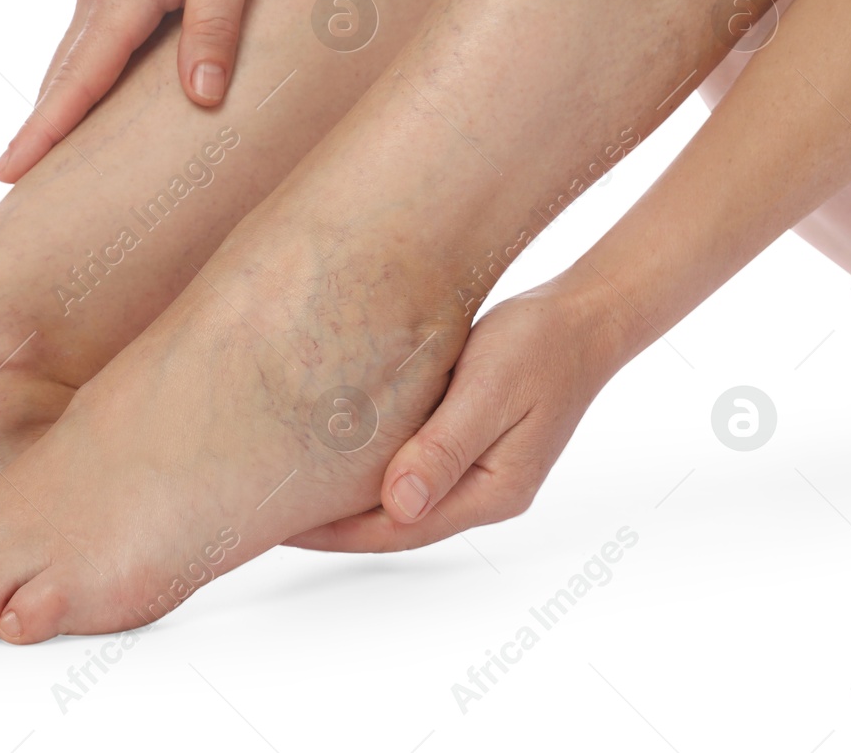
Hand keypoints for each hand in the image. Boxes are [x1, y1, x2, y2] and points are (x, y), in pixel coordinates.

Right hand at [0, 0, 266, 182]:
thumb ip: (215, 28)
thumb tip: (201, 99)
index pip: (78, 80)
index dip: (44, 129)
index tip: (8, 170)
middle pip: (58, 78)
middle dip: (33, 132)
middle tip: (8, 184)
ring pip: (66, 63)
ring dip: (47, 110)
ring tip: (31, 161)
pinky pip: (82, 47)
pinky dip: (67, 83)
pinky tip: (69, 107)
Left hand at [287, 281, 623, 551]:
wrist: (583, 319)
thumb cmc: (539, 347)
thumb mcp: (488, 392)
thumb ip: (443, 449)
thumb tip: (398, 505)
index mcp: (492, 491)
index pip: (398, 529)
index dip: (335, 531)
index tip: (281, 525)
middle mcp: (485, 493)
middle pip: (395, 524)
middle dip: (332, 525)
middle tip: (266, 515)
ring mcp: (480, 473)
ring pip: (401, 500)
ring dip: (348, 501)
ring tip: (289, 492)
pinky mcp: (471, 446)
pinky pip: (411, 470)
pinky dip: (371, 471)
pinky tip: (336, 458)